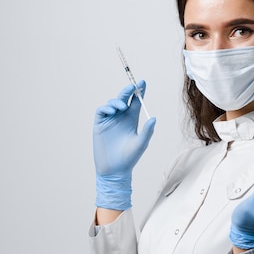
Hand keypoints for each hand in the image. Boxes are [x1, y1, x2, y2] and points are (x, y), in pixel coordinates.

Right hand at [93, 80, 155, 209]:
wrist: (115, 170)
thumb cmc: (130, 158)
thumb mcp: (141, 143)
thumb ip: (147, 131)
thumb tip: (154, 118)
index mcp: (132, 120)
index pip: (136, 102)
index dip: (139, 92)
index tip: (143, 83)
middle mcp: (121, 118)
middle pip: (124, 99)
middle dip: (128, 91)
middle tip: (133, 87)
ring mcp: (110, 120)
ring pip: (113, 103)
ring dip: (117, 101)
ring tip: (122, 107)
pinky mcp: (100, 124)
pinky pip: (102, 111)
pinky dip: (106, 107)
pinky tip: (112, 110)